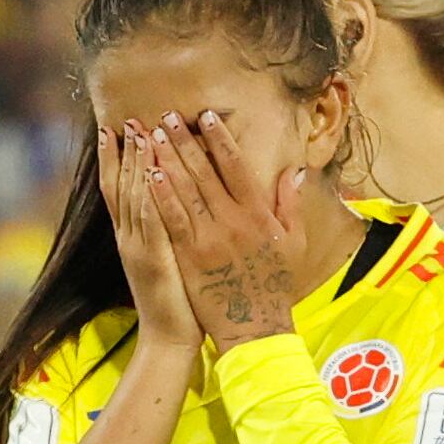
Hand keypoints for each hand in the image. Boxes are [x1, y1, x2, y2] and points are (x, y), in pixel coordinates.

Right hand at [100, 121, 201, 350]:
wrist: (169, 341)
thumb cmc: (177, 303)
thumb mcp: (167, 260)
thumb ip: (165, 230)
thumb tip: (171, 204)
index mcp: (132, 237)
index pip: (119, 189)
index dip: (116, 158)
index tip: (115, 127)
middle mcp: (129, 238)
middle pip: (122, 186)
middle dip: (125, 151)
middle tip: (126, 118)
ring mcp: (138, 248)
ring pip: (135, 197)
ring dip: (136, 163)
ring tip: (139, 132)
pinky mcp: (155, 260)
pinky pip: (152, 221)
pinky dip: (149, 196)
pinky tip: (151, 173)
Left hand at [145, 109, 306, 350]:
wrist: (255, 327)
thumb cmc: (275, 286)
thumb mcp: (293, 243)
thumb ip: (290, 204)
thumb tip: (294, 170)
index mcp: (258, 214)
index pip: (236, 166)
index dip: (220, 138)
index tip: (205, 116)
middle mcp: (233, 221)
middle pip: (204, 172)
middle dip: (184, 141)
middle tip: (166, 117)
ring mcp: (208, 238)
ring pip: (184, 190)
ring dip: (167, 159)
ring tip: (152, 135)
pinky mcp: (189, 256)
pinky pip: (172, 219)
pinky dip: (161, 195)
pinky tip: (149, 174)